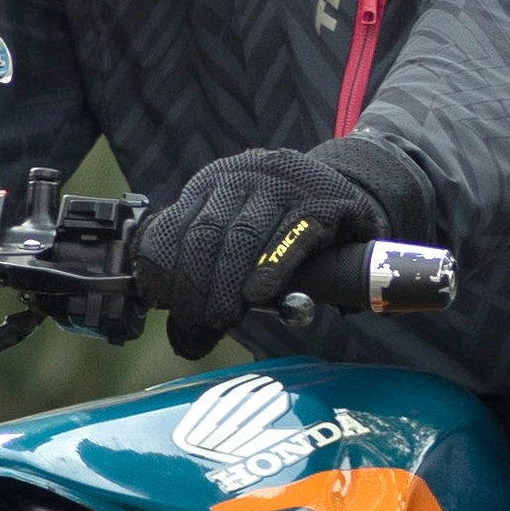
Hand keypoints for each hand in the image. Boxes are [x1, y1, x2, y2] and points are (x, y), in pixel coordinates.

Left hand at [139, 142, 386, 357]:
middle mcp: (242, 177)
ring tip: (220, 320)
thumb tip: (182, 334)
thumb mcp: (240, 237)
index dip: (160, 267)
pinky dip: (272, 266)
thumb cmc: (287, 230)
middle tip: (195, 325)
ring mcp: (283, 184)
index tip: (160, 304)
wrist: (350, 197)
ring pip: (242, 236)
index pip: (172, 225)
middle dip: (193, 287)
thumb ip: (210, 270)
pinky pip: (292, 235)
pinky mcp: (323, 200)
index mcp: (211, 185)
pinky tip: (259, 294)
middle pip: (204, 235)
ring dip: (226, 285)